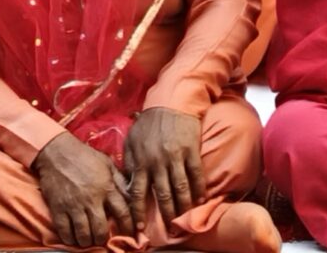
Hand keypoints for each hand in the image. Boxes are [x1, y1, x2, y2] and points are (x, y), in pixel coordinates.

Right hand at [31, 130, 131, 247]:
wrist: (57, 152)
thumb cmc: (84, 156)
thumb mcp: (106, 163)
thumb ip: (118, 181)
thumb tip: (131, 195)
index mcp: (106, 187)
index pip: (122, 212)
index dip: (128, 226)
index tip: (130, 233)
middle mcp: (91, 199)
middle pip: (100, 229)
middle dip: (103, 238)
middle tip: (102, 238)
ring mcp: (73, 206)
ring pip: (83, 235)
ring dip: (87, 241)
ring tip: (88, 239)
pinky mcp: (58, 209)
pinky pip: (65, 233)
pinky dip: (69, 239)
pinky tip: (73, 237)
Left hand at [122, 105, 204, 230]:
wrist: (172, 100)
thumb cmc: (149, 122)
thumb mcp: (132, 140)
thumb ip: (128, 163)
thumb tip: (126, 185)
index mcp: (141, 160)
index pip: (137, 193)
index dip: (138, 212)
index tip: (140, 227)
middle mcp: (157, 161)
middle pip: (162, 196)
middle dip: (166, 214)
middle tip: (169, 227)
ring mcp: (175, 156)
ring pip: (180, 189)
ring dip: (183, 206)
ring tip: (184, 216)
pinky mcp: (191, 149)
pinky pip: (196, 174)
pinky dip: (199, 189)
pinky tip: (200, 200)